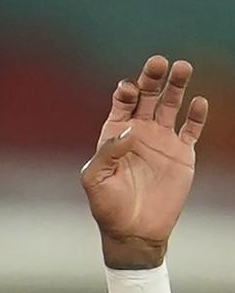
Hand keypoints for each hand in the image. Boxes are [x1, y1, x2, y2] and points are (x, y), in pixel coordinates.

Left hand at [81, 55, 207, 267]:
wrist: (133, 230)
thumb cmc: (107, 206)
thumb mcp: (95, 179)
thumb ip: (107, 153)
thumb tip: (130, 131)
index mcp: (114, 134)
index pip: (122, 103)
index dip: (125, 92)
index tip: (128, 88)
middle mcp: (139, 132)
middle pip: (148, 96)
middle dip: (152, 78)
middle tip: (158, 62)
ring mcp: (161, 141)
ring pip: (171, 106)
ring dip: (177, 86)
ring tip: (182, 67)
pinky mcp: (182, 154)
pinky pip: (191, 129)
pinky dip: (196, 116)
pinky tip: (198, 102)